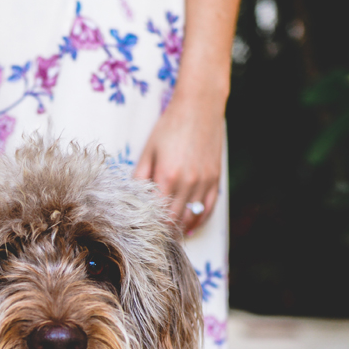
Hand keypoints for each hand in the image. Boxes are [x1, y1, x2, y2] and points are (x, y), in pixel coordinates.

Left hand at [133, 92, 225, 235]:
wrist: (200, 106)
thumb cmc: (170, 126)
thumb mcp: (148, 150)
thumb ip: (140, 177)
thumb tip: (132, 199)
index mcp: (167, 176)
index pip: (158, 214)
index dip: (151, 227)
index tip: (143, 235)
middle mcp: (188, 183)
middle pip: (175, 219)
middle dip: (164, 232)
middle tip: (154, 241)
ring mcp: (204, 182)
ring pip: (192, 217)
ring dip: (181, 229)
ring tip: (170, 237)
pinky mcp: (215, 179)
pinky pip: (208, 208)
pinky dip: (199, 220)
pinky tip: (190, 226)